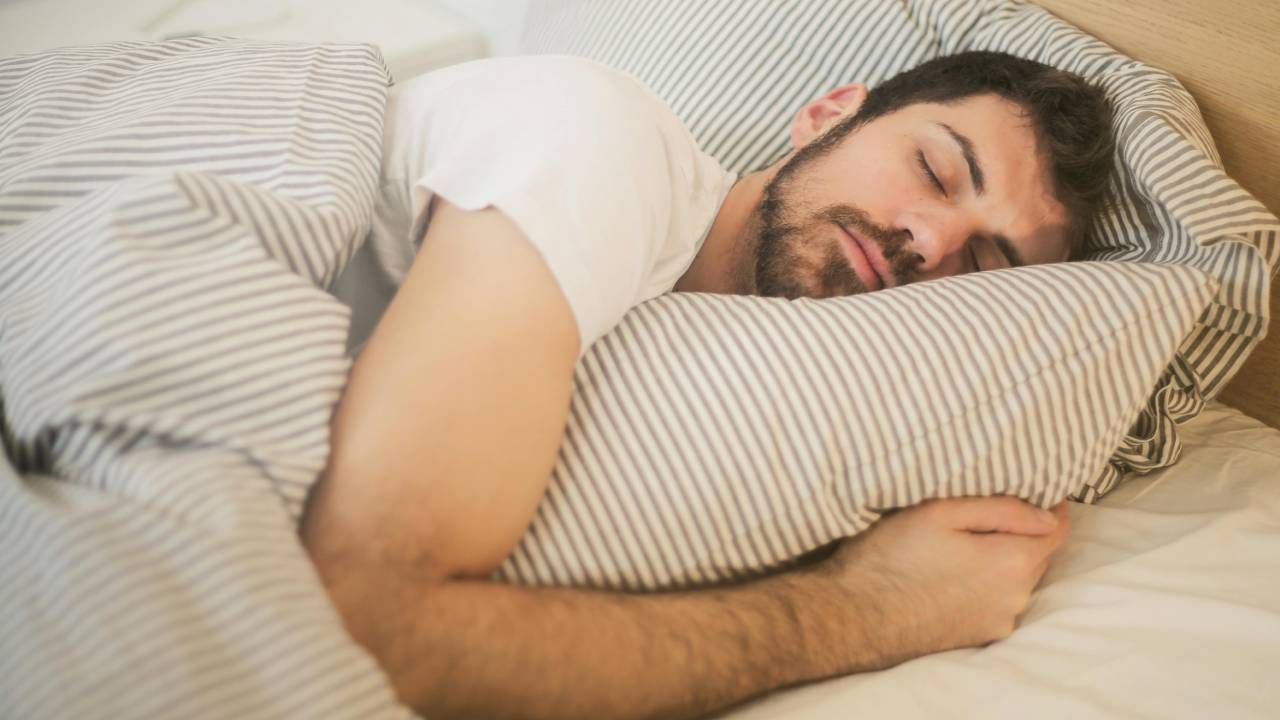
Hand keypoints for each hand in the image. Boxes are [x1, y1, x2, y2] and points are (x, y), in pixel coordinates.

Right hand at [812, 496, 1070, 669]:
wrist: (854, 615)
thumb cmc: (892, 555)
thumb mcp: (941, 512)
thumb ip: (1002, 509)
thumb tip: (1047, 514)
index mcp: (1013, 562)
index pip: (1057, 528)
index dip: (1048, 505)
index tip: (1029, 490)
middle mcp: (1016, 598)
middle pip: (1037, 555)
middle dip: (1020, 533)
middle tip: (981, 514)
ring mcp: (998, 622)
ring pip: (1016, 580)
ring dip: (1001, 561)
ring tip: (960, 546)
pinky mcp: (979, 637)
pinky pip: (997, 602)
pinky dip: (985, 585)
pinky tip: (950, 575)